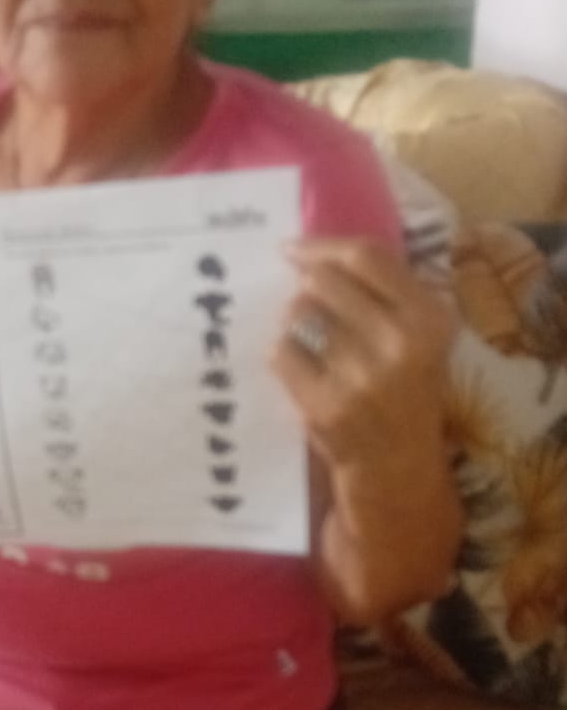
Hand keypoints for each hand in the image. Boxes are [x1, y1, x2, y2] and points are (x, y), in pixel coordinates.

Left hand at [271, 238, 454, 477]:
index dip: (321, 245)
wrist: (396, 464)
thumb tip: (310, 252)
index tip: (292, 249)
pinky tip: (301, 368)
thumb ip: (384, 290)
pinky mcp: (324, 403)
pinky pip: (281, 352)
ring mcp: (360, 375)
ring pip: (297, 314)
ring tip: (311, 342)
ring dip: (294, 322)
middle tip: (310, 307)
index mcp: (428, 317)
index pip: (366, 256)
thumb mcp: (418, 335)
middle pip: (322, 281)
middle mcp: (398, 342)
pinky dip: (283, 354)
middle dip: (306, 288)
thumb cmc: (404, 389)